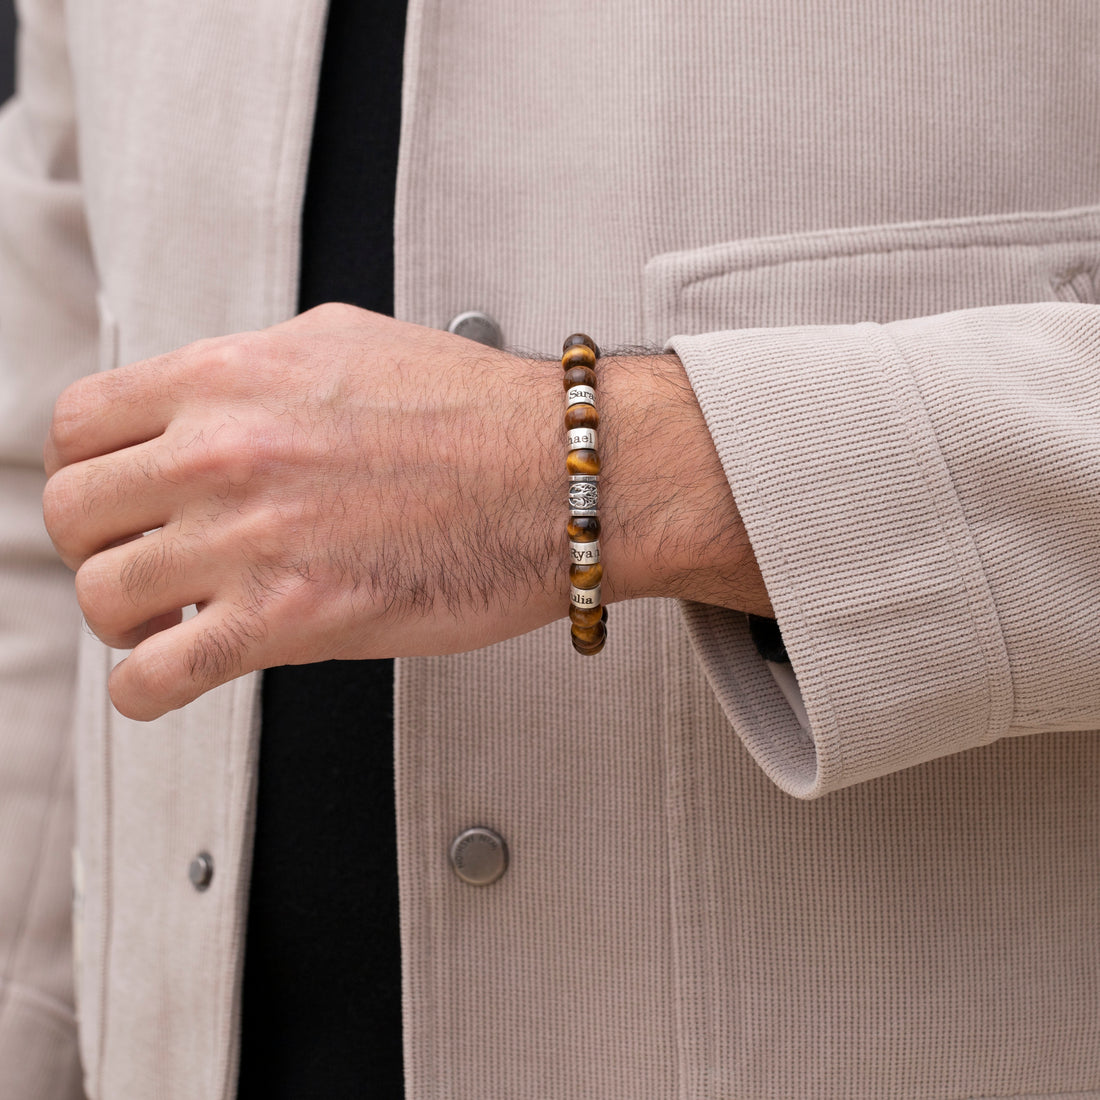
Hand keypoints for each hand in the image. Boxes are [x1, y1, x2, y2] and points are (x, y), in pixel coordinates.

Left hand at [43, 304, 768, 719]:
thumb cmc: (482, 415)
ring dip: (126, 617)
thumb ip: (252, 375)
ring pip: (102, 596)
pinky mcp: (291, 618)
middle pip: (74, 513)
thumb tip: (205, 407)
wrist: (565, 475)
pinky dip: (144, 690)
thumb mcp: (345, 345)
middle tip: (142, 561)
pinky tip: (172, 677)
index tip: (117, 498)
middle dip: (100, 546)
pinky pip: (155, 676)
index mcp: (232, 377)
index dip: (89, 471)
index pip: (80, 425)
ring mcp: (251, 537)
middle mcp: (224, 450)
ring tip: (169, 620)